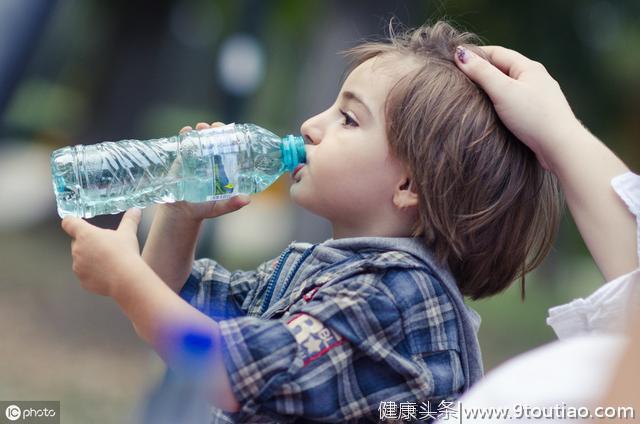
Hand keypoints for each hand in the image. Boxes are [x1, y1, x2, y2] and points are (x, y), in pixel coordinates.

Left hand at [61, 209, 143, 297]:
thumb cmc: (125, 253)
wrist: (126, 279)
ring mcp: (78, 267)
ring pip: (80, 259)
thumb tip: (135, 210)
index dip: (71, 221)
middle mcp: (77, 250)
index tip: (75, 222)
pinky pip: (85, 275)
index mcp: (85, 234)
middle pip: (77, 242)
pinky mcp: (82, 281)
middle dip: (87, 243)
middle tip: (104, 245)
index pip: (68, 223)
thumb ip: (130, 219)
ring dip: (89, 259)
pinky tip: (107, 273)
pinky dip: (93, 274)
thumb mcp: (128, 233)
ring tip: (108, 261)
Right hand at [162, 121, 250, 221]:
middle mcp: (211, 160)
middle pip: (215, 139)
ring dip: (201, 130)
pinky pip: (183, 143)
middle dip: (215, 129)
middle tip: (214, 127)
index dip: (231, 137)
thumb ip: (232, 204)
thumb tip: (247, 199)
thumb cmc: (204, 208)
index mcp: (223, 167)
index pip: (229, 148)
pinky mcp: (182, 159)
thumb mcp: (220, 207)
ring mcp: (196, 158)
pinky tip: (186, 131)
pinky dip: (185, 135)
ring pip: (200, 138)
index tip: (231, 131)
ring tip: (201, 128)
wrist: (181, 212)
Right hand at [454, 45, 581, 170]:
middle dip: (482, 71)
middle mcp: (536, 79)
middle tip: (459, 78)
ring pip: (509, 87)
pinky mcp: (538, 115)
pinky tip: (492, 113)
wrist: (561, 147)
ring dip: (491, 88)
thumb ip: (481, 73)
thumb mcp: (503, 91)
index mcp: (529, 67)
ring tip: (472, 96)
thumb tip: (459, 53)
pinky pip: (514, 102)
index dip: (475, 54)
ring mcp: (538, 97)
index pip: (496, 53)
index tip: (454, 60)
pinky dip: (500, 103)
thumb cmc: (532, 117)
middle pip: (503, 68)